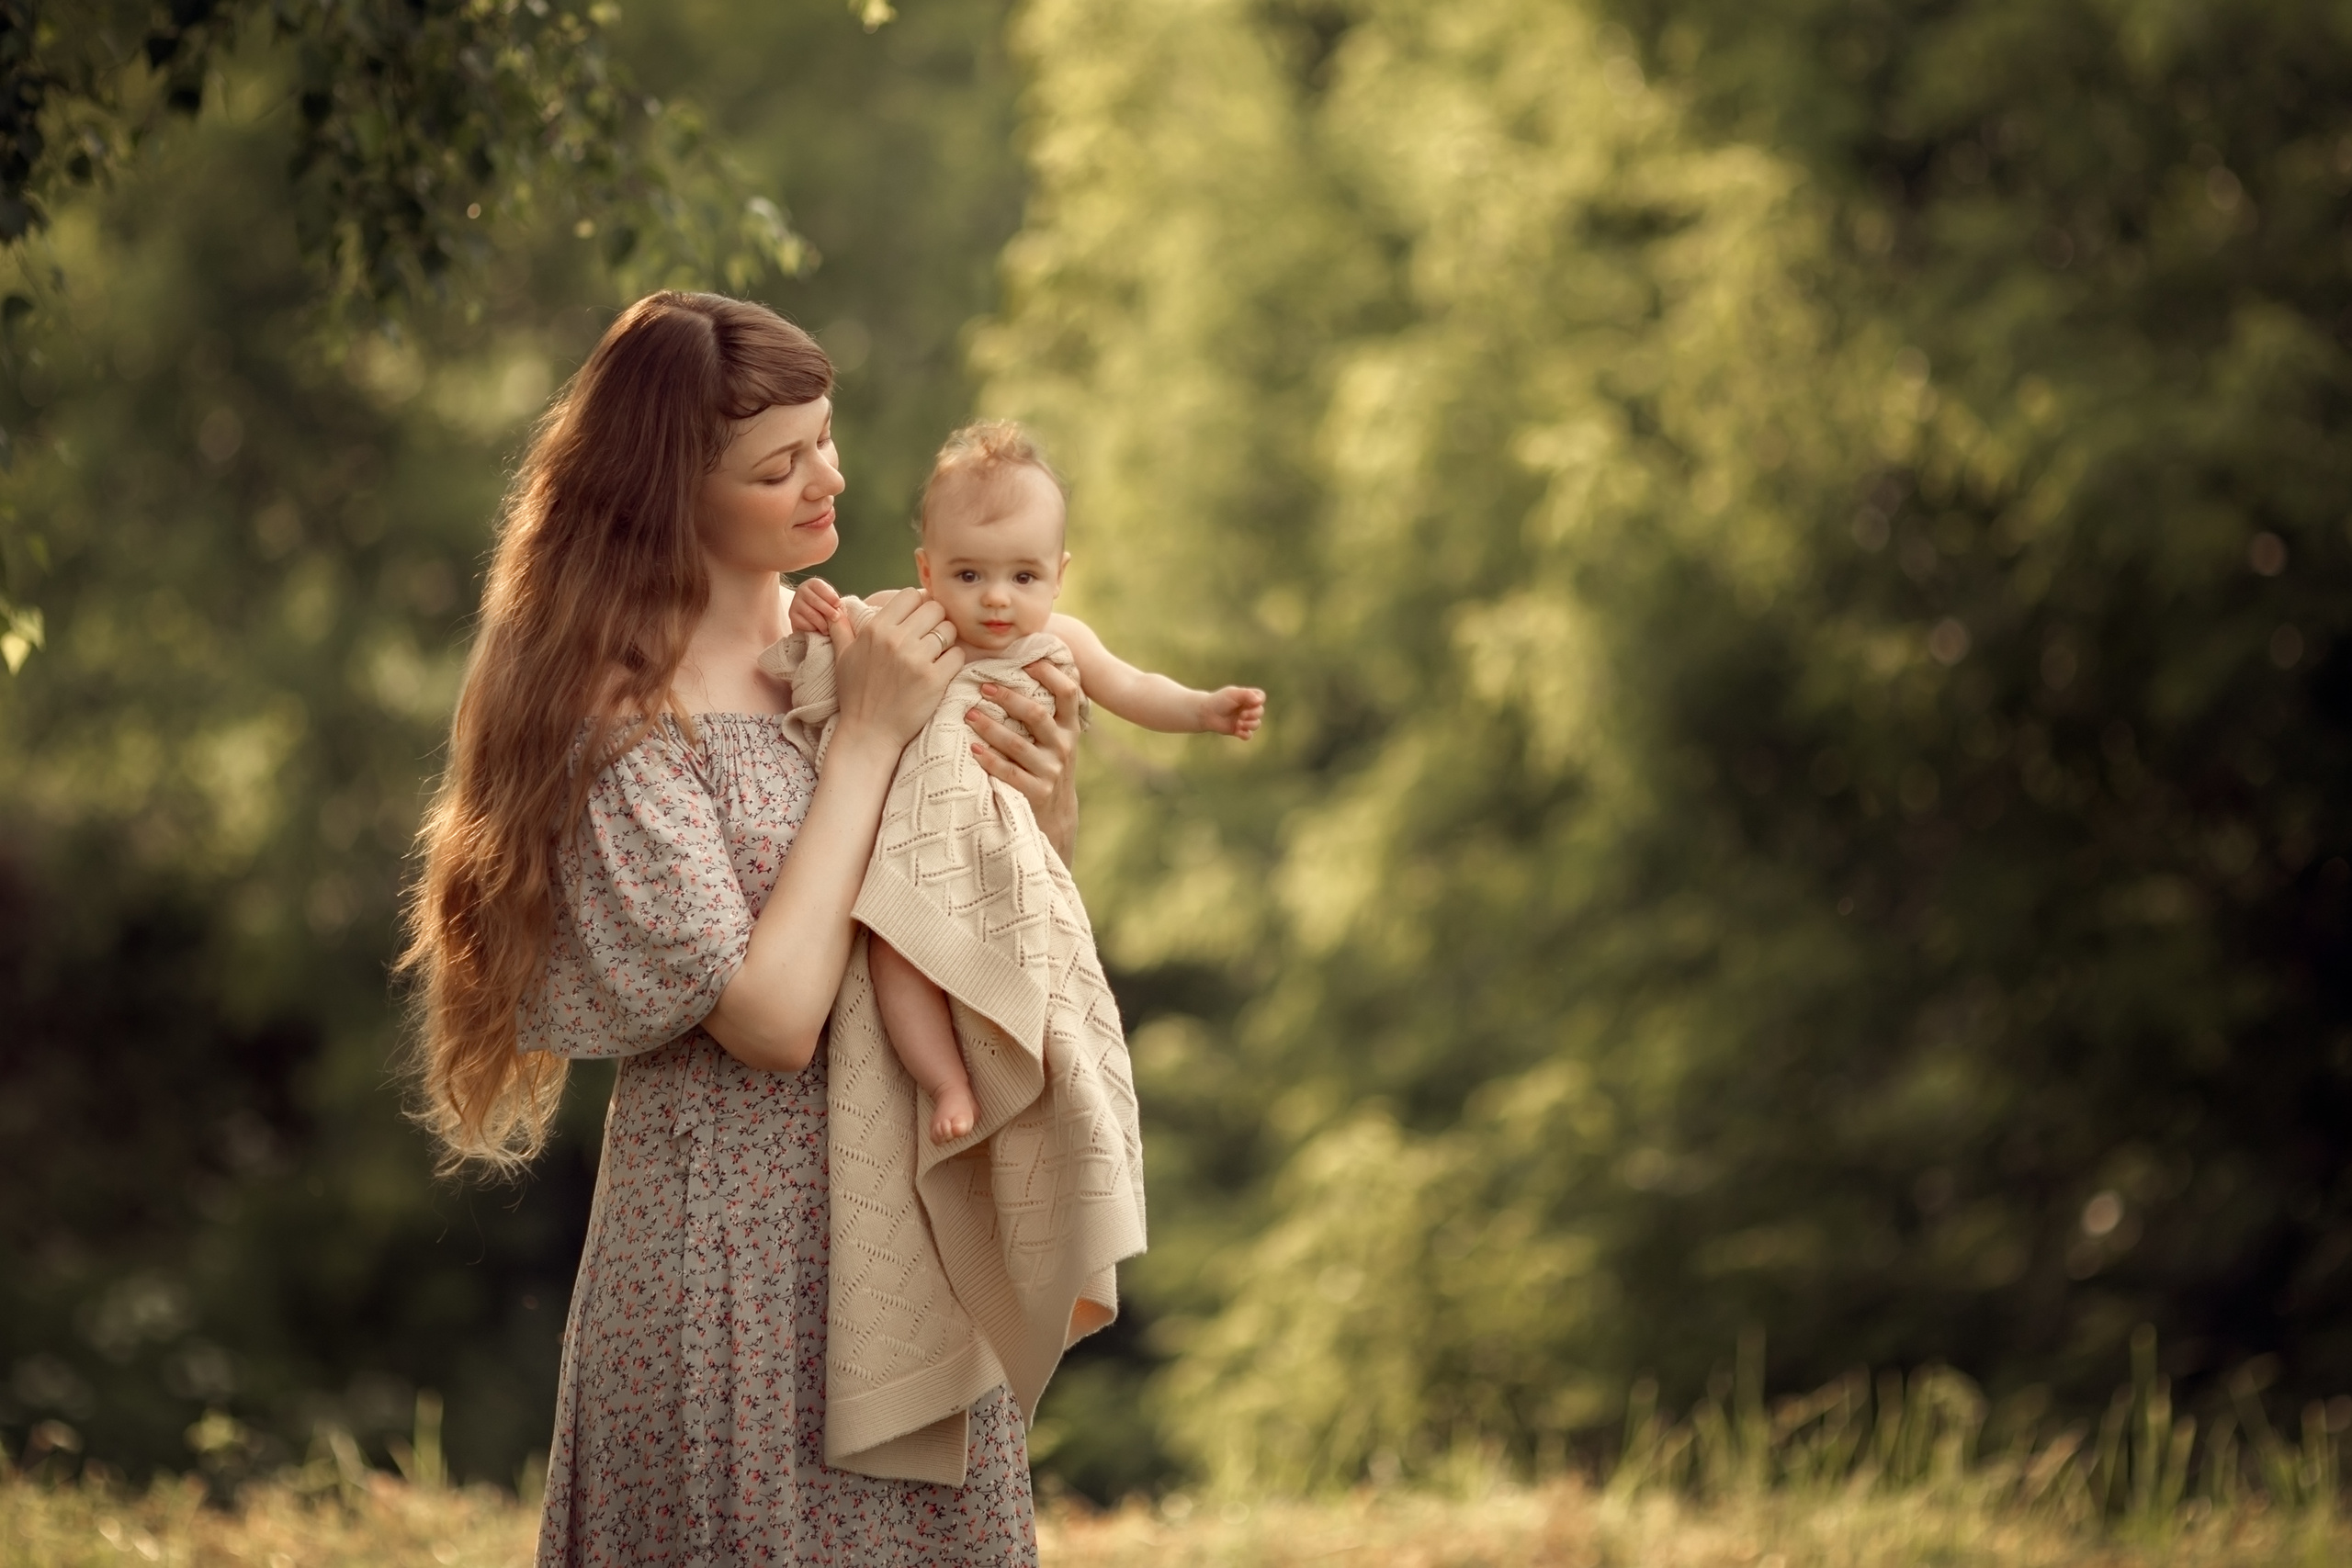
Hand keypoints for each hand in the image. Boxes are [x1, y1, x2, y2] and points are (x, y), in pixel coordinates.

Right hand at [789, 576, 843, 634]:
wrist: (809, 614)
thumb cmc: (824, 604)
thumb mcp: (829, 597)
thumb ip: (833, 599)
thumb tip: (838, 604)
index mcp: (812, 583)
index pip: (821, 588)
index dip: (830, 596)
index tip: (838, 604)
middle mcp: (802, 590)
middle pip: (815, 601)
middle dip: (828, 610)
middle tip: (836, 618)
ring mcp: (795, 602)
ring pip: (810, 613)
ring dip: (821, 623)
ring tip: (828, 629)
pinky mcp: (791, 614)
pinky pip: (803, 622)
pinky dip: (812, 627)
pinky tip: (817, 630)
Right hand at [832, 590, 961, 748]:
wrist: (868, 733)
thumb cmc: (856, 695)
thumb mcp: (842, 657)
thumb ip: (840, 628)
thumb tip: (833, 609)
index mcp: (876, 629)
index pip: (910, 595)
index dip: (918, 604)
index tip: (919, 619)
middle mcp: (896, 639)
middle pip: (935, 608)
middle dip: (936, 620)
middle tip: (931, 638)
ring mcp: (916, 659)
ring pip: (949, 630)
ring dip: (947, 642)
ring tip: (936, 655)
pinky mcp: (934, 679)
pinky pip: (958, 655)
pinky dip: (954, 661)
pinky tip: (942, 670)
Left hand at [968, 659, 1084, 863]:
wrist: (1056, 814)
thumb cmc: (1047, 764)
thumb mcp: (1057, 738)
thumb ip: (1047, 710)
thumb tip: (1022, 666)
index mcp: (1070, 727)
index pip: (1068, 692)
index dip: (1049, 673)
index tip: (1025, 662)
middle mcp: (1064, 746)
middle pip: (1037, 714)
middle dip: (1009, 698)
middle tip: (984, 686)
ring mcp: (1051, 770)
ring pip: (1019, 743)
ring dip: (991, 727)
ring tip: (969, 714)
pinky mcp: (1037, 792)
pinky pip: (1009, 772)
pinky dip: (990, 759)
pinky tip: (973, 748)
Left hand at [1202, 685, 1266, 739]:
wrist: (1206, 713)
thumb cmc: (1219, 700)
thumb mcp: (1233, 694)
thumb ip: (1247, 694)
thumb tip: (1259, 701)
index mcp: (1247, 697)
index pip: (1261, 697)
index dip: (1259, 701)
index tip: (1251, 703)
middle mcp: (1247, 708)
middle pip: (1260, 712)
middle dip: (1253, 715)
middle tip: (1241, 715)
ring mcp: (1244, 720)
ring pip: (1256, 724)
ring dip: (1250, 725)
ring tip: (1238, 723)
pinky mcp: (1238, 730)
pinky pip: (1249, 735)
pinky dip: (1246, 735)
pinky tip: (1238, 732)